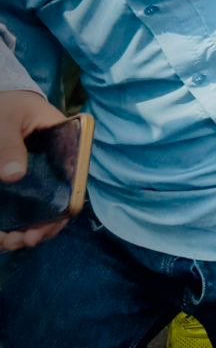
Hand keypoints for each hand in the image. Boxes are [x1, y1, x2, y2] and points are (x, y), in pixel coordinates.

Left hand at [0, 90, 69, 251]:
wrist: (0, 106)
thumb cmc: (7, 107)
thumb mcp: (5, 120)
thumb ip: (9, 144)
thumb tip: (14, 175)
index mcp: (65, 143)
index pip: (77, 176)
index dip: (69, 203)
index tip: (52, 222)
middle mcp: (57, 165)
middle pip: (62, 201)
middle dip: (47, 226)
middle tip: (25, 240)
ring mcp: (38, 177)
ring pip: (43, 209)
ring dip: (29, 231)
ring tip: (10, 241)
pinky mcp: (20, 184)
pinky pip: (22, 209)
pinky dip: (14, 225)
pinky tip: (3, 234)